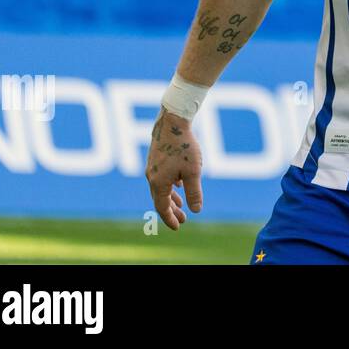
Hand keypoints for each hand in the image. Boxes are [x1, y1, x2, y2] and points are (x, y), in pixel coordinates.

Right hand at [146, 108, 203, 230]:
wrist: (172, 122)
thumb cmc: (184, 146)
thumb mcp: (193, 172)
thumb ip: (194, 192)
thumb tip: (196, 210)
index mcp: (158, 183)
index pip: (162, 207)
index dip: (170, 218)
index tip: (178, 227)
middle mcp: (152, 177)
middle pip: (160, 199)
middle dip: (172, 210)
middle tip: (183, 220)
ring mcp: (152, 167)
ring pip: (160, 188)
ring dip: (171, 199)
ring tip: (181, 205)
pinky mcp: (156, 159)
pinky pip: (161, 178)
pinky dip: (169, 186)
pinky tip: (178, 186)